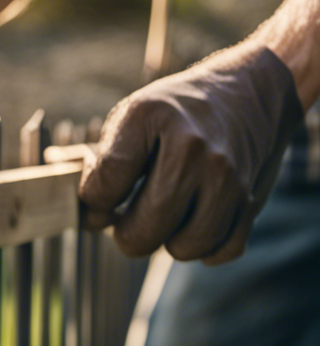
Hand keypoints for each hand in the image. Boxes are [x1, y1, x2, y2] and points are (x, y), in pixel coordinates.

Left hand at [79, 44, 303, 263]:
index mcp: (151, 117)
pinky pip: (221, 251)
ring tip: (163, 216)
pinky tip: (193, 222)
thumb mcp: (130, 118)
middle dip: (126, 233)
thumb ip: (103, 166)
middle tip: (128, 216)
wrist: (247, 94)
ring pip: (184, 248)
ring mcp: (227, 176)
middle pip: (144, 229)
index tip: (99, 197)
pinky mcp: (253, 199)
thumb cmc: (173, 115)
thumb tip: (92, 220)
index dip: (92, 203)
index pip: (104, 187)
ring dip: (167, 241)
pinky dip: (203, 247)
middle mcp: (192, 148)